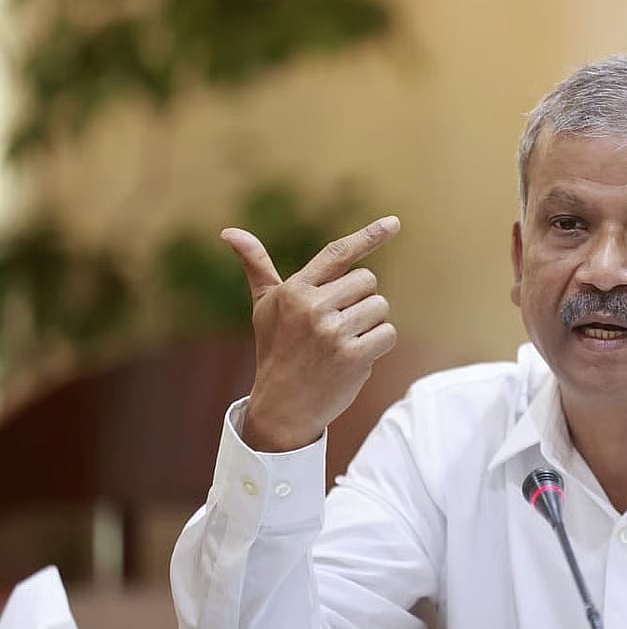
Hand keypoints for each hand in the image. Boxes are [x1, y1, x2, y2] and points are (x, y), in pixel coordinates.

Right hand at [223, 215, 400, 451]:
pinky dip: (379, 345)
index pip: (337, 254)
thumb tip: (230, 232)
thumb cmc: (276, 349)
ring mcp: (332, 332)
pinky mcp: (352, 355)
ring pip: (380, 307)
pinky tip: (355, 357)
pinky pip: (387, 333)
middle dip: (360, 300)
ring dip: (370, 324)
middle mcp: (312, 307)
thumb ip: (257, 267)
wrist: (283, 406)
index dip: (368, 236)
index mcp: (294, 290)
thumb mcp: (264, 307)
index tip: (394, 222)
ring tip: (343, 342)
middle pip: (368, 280)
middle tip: (337, 324)